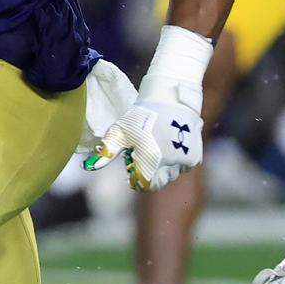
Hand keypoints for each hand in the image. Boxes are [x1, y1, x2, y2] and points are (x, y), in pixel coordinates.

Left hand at [84, 26, 211, 190]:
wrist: (170, 98)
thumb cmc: (141, 115)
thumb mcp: (120, 131)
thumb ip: (106, 151)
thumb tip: (89, 167)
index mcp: (151, 160)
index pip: (144, 185)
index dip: (136, 178)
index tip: (132, 166)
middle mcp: (170, 164)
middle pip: (158, 182)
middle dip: (150, 173)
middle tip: (144, 154)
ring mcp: (184, 161)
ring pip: (171, 175)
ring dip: (163, 168)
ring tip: (156, 147)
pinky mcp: (194, 157)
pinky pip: (182, 167)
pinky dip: (175, 162)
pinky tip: (168, 146)